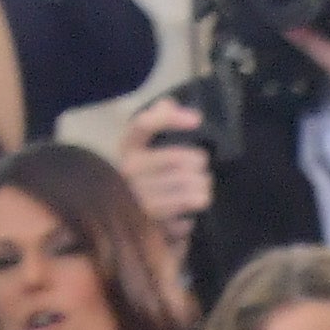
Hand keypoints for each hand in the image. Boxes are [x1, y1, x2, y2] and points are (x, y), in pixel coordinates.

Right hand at [118, 90, 215, 230]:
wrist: (125, 227)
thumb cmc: (145, 182)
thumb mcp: (146, 150)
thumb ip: (157, 121)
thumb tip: (172, 102)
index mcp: (127, 148)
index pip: (145, 124)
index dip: (172, 119)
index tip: (197, 120)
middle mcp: (129, 171)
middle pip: (178, 160)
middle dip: (199, 166)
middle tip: (203, 173)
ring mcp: (139, 198)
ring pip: (187, 187)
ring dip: (203, 188)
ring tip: (203, 189)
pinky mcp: (152, 223)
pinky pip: (186, 214)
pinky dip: (193, 213)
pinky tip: (191, 213)